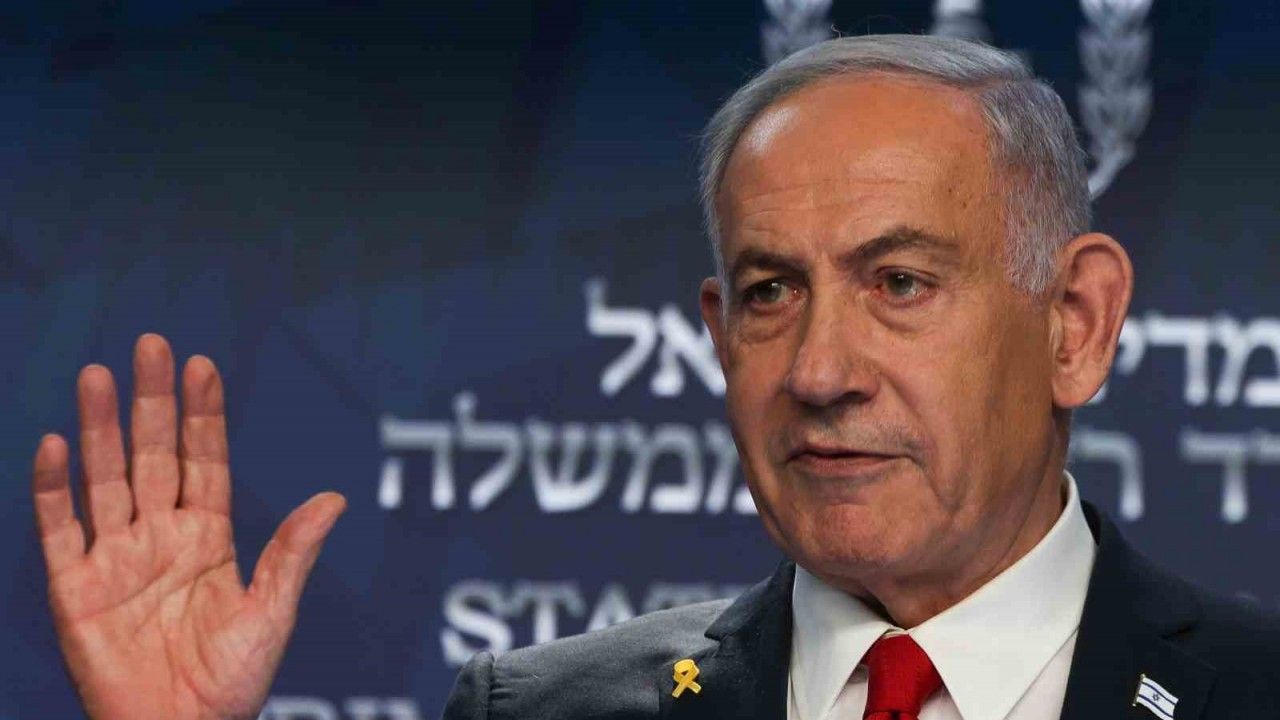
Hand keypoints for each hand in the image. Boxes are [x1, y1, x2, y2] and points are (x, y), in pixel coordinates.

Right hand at [32, 333, 346, 719]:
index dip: (202, 415)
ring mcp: (115, 558)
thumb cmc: (231, 682)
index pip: (202, 460)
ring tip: (98, 375)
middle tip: (152, 345)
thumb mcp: (271, 613)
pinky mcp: (75, 589)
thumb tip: (335, 499)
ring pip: (104, 479)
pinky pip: (60, 530)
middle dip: (151, 402)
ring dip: (99, 428)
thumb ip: (292, 554)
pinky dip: (54, 489)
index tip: (202, 365)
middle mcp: (159, 536)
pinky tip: (56, 444)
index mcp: (207, 537)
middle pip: (151, 454)